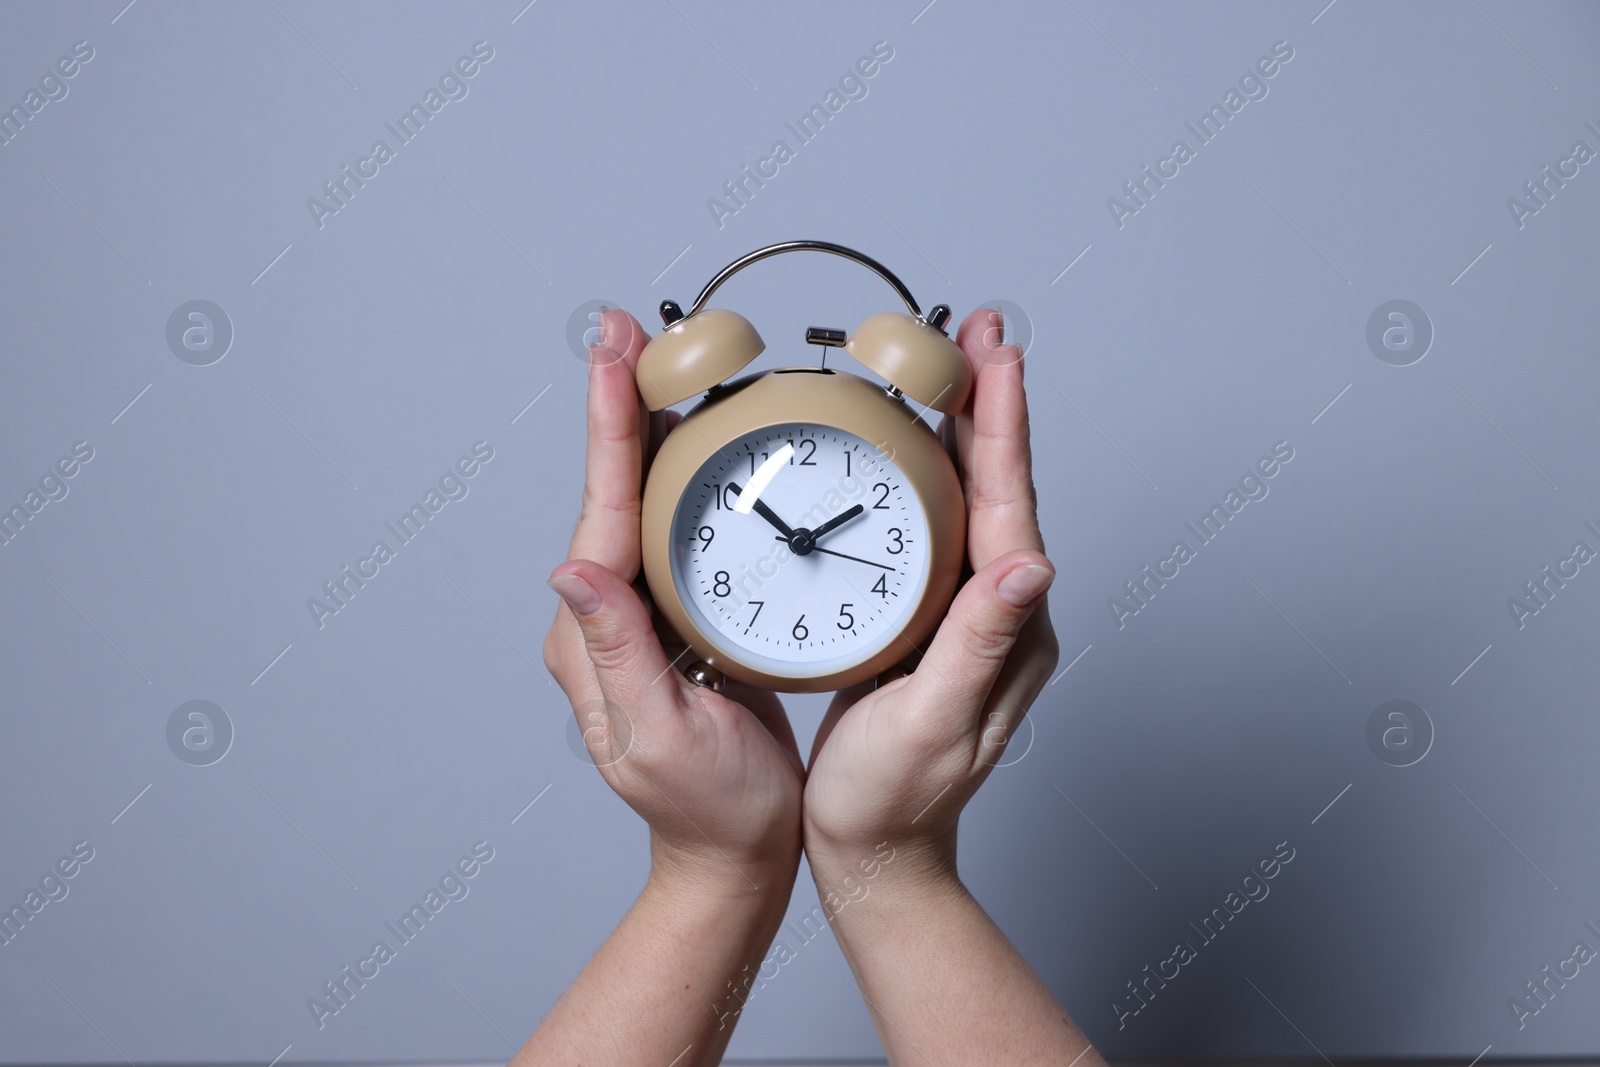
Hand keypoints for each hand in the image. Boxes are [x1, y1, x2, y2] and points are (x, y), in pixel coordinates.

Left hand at [543, 309, 805, 895]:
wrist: (737, 851)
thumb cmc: (710, 809)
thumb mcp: (662, 737)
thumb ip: (617, 654)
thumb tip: (569, 570)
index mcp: (595, 637)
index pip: (602, 513)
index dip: (610, 429)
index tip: (610, 355)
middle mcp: (607, 615)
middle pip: (616, 490)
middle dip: (619, 403)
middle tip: (621, 328)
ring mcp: (642, 613)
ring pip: (644, 501)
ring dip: (649, 426)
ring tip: (655, 356)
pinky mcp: (678, 616)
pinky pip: (677, 529)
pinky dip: (686, 472)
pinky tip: (703, 436)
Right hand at [802, 307, 1058, 883]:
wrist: (873, 849)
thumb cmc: (893, 801)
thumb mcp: (933, 725)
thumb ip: (979, 647)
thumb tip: (1032, 566)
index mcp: (1009, 627)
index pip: (1010, 505)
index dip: (1001, 423)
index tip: (997, 351)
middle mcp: (1003, 612)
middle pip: (997, 486)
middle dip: (990, 400)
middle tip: (980, 327)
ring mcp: (971, 614)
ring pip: (970, 500)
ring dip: (964, 427)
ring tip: (950, 361)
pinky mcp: (936, 620)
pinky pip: (938, 529)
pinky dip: (927, 474)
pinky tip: (904, 448)